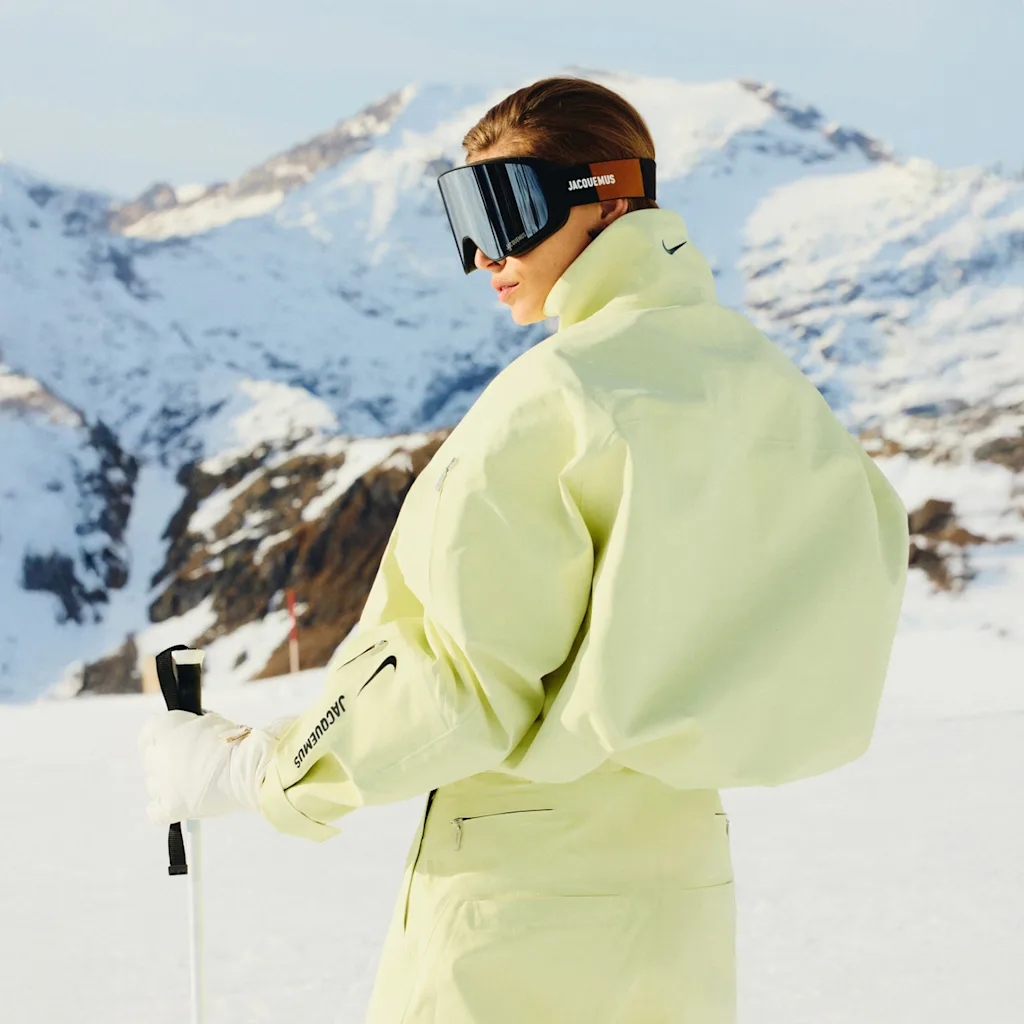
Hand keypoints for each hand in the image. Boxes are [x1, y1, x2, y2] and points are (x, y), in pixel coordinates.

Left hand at [138, 710, 294, 825]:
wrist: (249, 767)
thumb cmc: (236, 742)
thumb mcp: (210, 722)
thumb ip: (190, 728)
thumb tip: (189, 738)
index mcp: (163, 727)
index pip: (148, 733)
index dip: (163, 738)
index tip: (175, 742)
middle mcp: (156, 754)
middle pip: (152, 759)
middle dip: (169, 760)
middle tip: (193, 762)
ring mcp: (161, 782)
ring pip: (154, 784)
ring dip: (169, 782)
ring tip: (195, 781)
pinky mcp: (171, 806)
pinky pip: (155, 811)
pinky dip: (163, 808)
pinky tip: (177, 803)